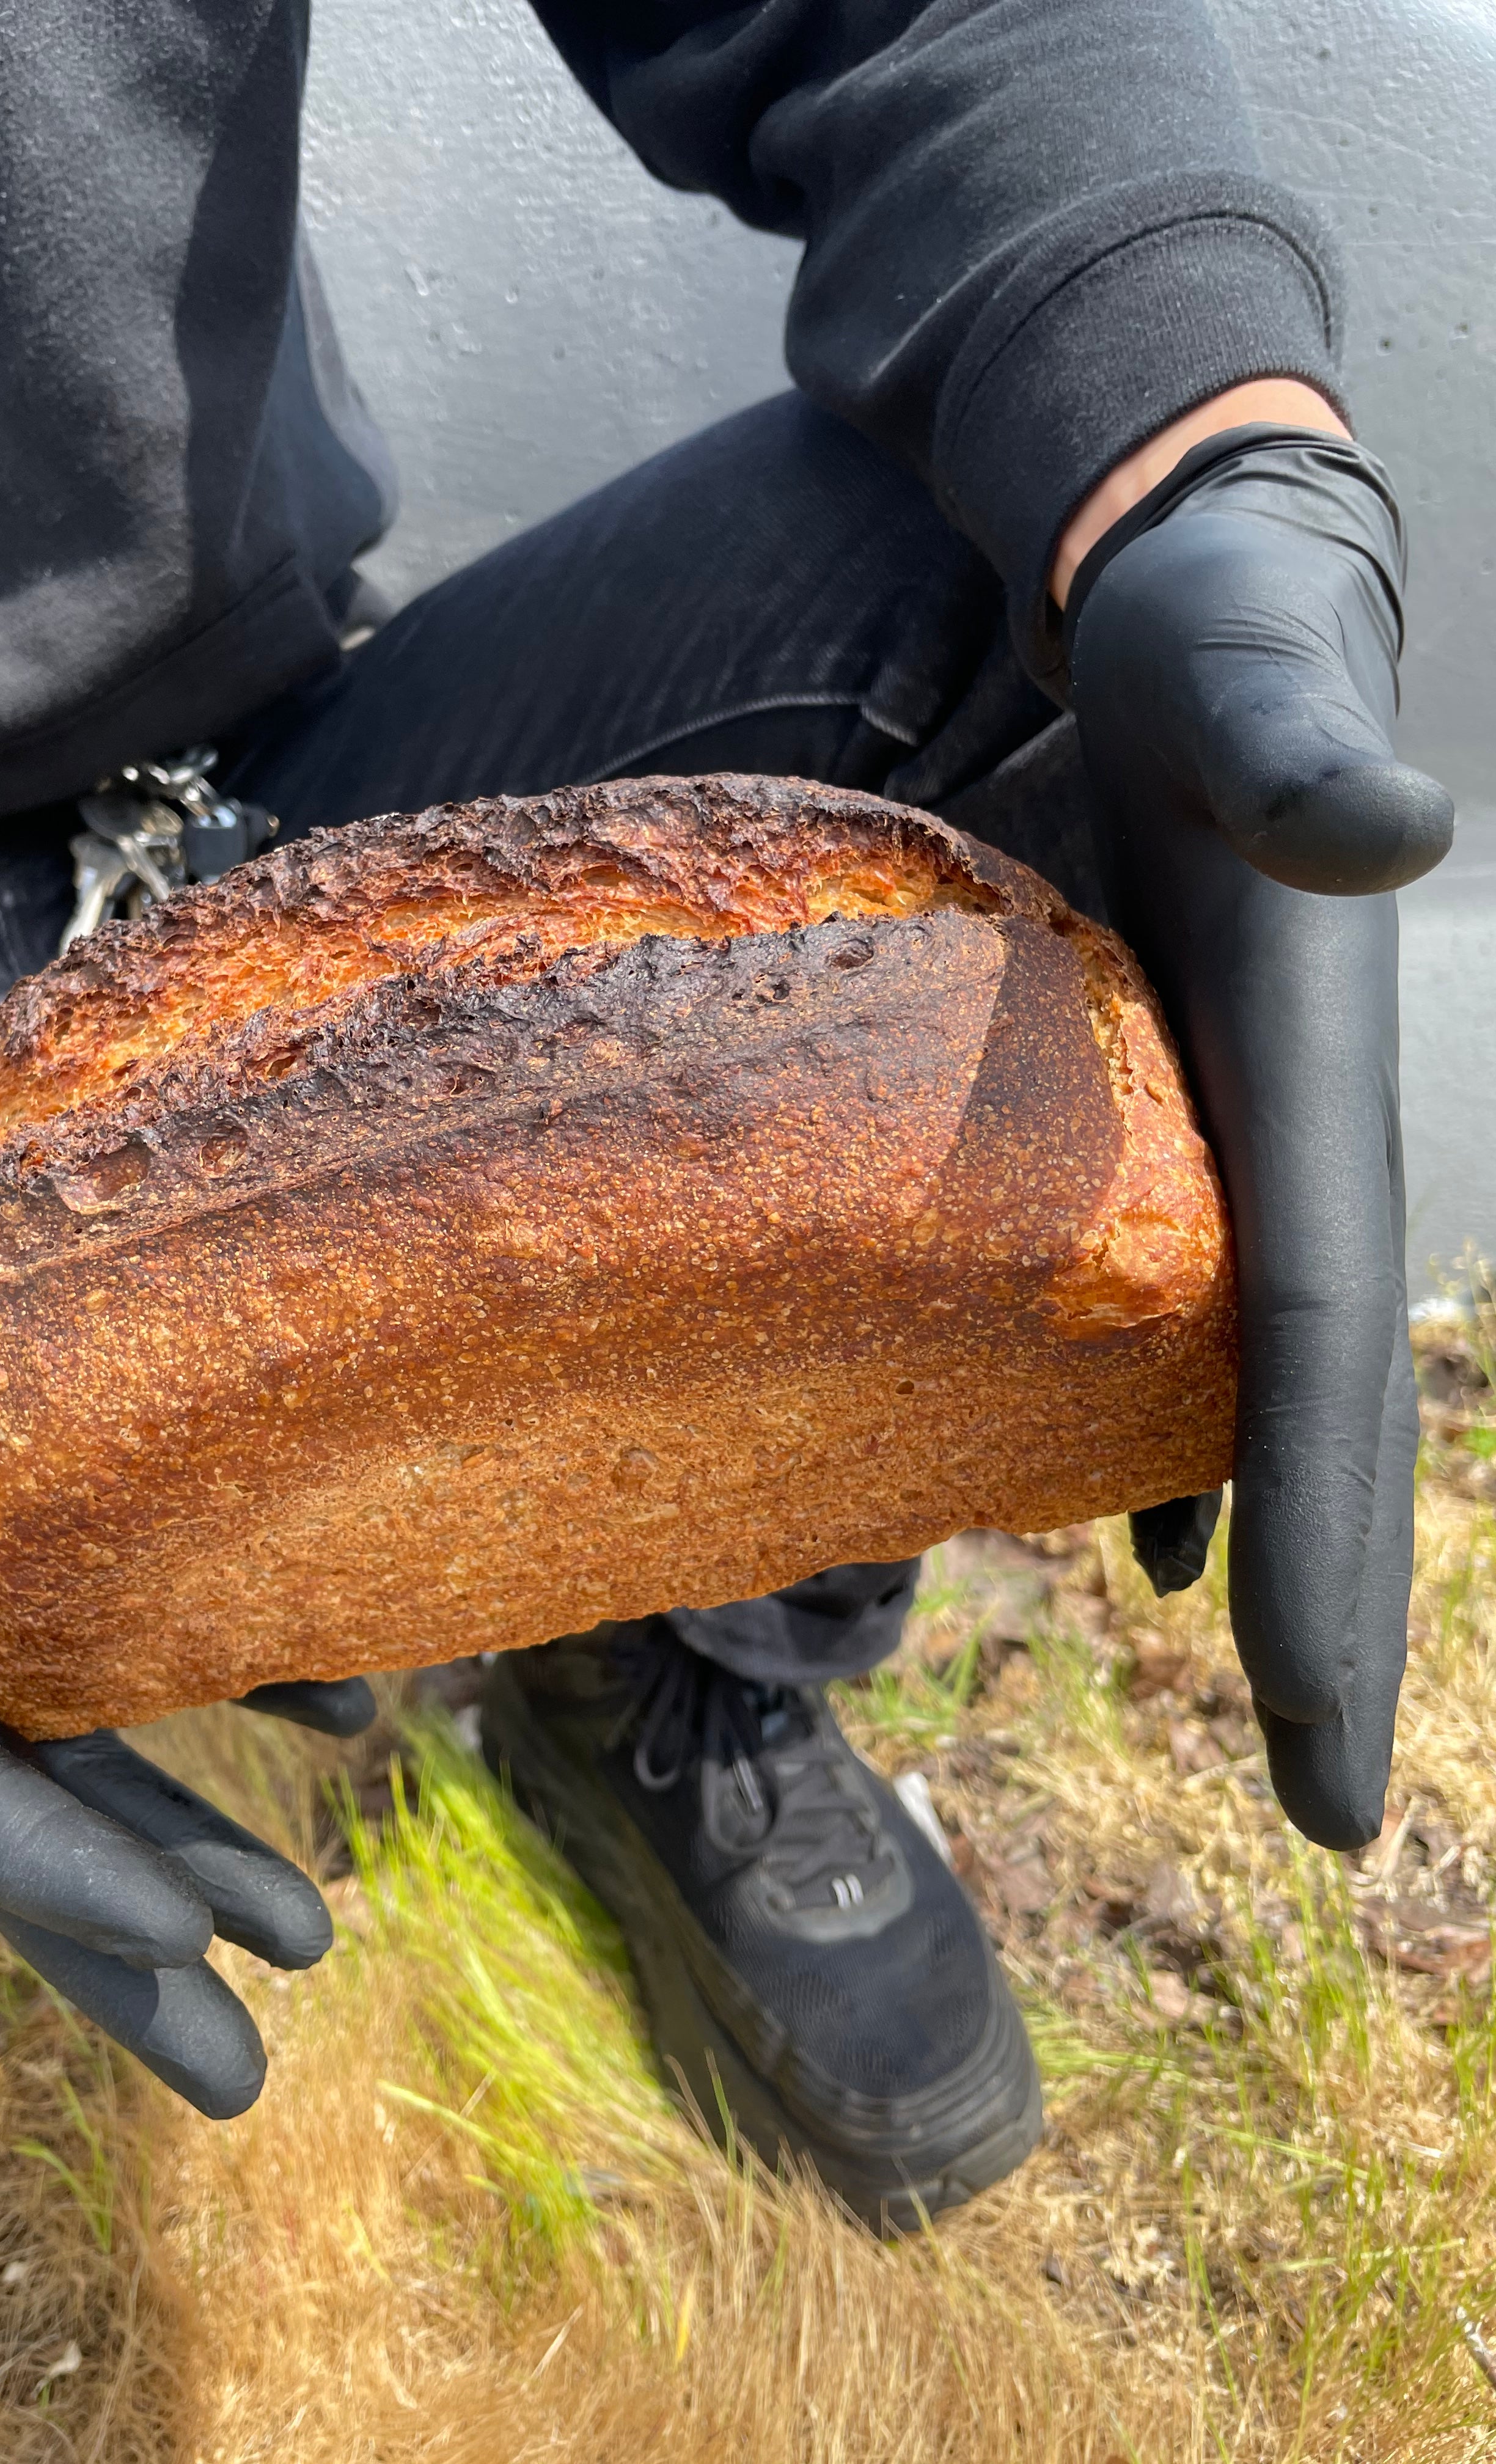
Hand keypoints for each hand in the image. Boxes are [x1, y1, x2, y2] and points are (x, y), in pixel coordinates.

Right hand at [0, 1033, 371, 2112]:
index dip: (47, 1872)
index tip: (182, 1947)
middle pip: (21, 1818)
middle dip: (127, 1948)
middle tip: (250, 2061)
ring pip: (94, 1754)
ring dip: (191, 1854)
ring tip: (306, 1937)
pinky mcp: (67, 1506)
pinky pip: (163, 1630)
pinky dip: (255, 1681)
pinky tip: (347, 1720)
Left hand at [1065, 424, 1452, 1847]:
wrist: (1190, 614)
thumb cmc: (1216, 645)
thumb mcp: (1234, 680)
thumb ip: (1298, 755)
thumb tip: (1379, 826)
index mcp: (1301, 1091)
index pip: (1309, 1356)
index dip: (1320, 1544)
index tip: (1314, 1730)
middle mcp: (1278, 1145)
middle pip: (1299, 1421)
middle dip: (1321, 1616)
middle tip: (1329, 1815)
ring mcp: (1222, 1151)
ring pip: (1243, 1395)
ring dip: (1262, 1554)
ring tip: (1268, 1722)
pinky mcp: (1155, 1126)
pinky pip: (1177, 1327)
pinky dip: (1169, 1445)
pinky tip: (1141, 1545)